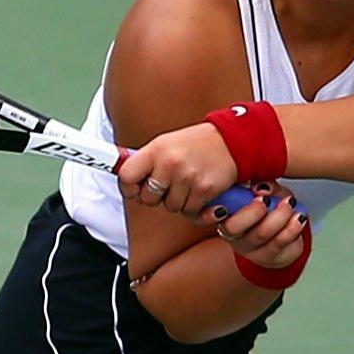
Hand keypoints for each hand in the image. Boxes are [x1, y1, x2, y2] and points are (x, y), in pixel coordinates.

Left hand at [118, 122, 237, 214]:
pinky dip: (194, 207)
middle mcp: (169, 163)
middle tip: (169, 184)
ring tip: (187, 184)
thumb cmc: (194, 144)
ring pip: (170, 207)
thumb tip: (122, 177)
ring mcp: (187, 178)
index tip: (135, 188)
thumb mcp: (165, 144)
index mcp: (155, 150)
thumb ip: (145, 161)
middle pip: (147, 199)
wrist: (231, 141)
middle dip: (156, 196)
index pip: (126, 176)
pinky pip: (190, 212)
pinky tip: (199, 191)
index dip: (128, 187)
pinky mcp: (204, 190)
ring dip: (177, 201)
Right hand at [206, 182, 308, 268]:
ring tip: (290, 204)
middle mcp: (231, 234)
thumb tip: (261, 188)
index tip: (248, 194)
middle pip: (233, 228)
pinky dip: (292, 227)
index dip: (228, 204)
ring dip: (279, 215)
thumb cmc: (270, 211)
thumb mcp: (268, 192)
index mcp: (225, 213)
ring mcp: (249, 249)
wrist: (283, 239)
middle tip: (268, 200)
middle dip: (253, 211)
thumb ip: (265, 186)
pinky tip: (299, 218)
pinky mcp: (268, 257)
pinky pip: (279, 242)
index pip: (215, 212)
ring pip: (261, 233)